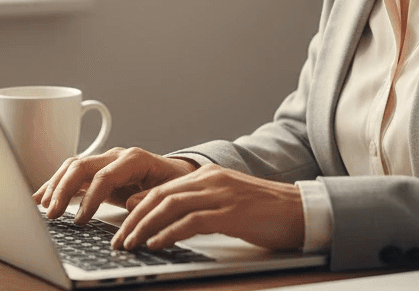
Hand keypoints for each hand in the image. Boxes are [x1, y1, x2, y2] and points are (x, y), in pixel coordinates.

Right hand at [31, 147, 198, 220]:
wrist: (177, 174)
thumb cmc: (173, 183)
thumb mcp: (169, 191)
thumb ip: (149, 197)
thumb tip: (130, 204)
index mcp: (133, 159)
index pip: (103, 176)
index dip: (89, 199)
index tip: (80, 220)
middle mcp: (116, 156)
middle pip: (82, 166)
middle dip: (63, 189)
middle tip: (51, 214)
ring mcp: (105, 161)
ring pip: (73, 166)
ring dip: (55, 185)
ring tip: (42, 206)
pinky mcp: (98, 170)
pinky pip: (73, 172)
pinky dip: (56, 184)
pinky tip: (42, 196)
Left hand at [110, 165, 303, 252]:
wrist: (300, 210)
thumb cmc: (264, 211)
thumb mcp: (226, 202)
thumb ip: (198, 205)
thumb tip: (166, 219)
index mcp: (207, 175)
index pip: (162, 188)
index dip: (137, 206)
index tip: (121, 224)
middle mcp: (210, 179)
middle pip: (160, 195)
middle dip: (134, 218)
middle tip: (118, 239)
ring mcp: (220, 194)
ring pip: (170, 206)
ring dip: (144, 226)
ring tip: (130, 244)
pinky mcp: (230, 212)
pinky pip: (191, 221)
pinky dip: (169, 233)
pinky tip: (156, 244)